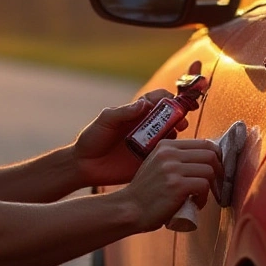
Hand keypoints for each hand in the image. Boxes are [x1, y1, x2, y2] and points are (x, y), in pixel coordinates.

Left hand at [73, 88, 189, 187]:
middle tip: (182, 123)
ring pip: (170, 135)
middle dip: (179, 117)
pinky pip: (165, 155)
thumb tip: (144, 104)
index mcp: (136, 114)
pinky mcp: (148, 161)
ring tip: (175, 137)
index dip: (170, 99)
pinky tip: (172, 153)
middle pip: (169, 117)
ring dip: (177, 134)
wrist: (84, 166)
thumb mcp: (105, 121)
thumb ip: (123, 112)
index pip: (158, 100)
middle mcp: (145, 127)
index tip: (176, 101)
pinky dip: (172, 152)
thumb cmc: (91, 139)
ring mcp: (148, 144)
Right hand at [119, 139, 222, 231]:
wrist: (128, 209)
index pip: (204, 143)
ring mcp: (172, 168)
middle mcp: (169, 153)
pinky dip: (204, 198)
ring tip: (200, 196)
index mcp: (166, 146)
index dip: (216, 157)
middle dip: (219, 171)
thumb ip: (175, 159)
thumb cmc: (145, 192)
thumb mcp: (157, 165)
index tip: (216, 170)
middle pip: (211, 154)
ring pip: (210, 170)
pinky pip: (204, 186)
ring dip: (211, 186)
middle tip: (216, 184)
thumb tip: (204, 160)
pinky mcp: (176, 185)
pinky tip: (194, 203)